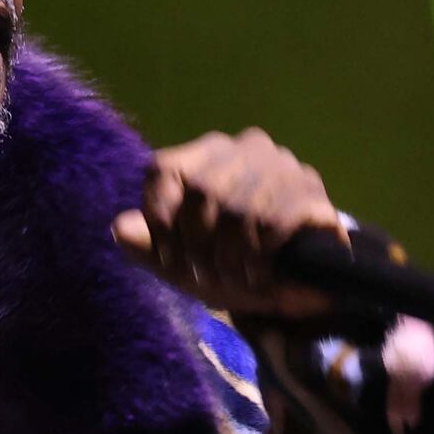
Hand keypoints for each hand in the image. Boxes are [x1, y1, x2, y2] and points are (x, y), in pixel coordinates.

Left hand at [114, 129, 343, 322]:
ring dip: (231, 257)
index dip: (160, 217)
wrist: (299, 286)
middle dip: (198, 245)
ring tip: (235, 281)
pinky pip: (276, 221)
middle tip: (205, 278)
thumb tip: (120, 228)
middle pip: (202, 190)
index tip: (169, 260)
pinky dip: (261, 257)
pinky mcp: (313, 194)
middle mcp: (246, 147)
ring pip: (239, 209)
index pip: (165, 167)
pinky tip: (260, 275)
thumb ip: (146, 244)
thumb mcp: (181, 262)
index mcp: (207, 154)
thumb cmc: (233, 264)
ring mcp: (283, 167)